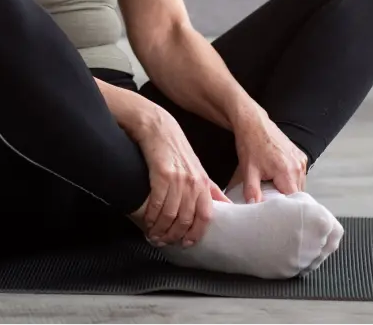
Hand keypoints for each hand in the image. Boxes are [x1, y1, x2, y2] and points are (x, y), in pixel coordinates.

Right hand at [130, 104, 231, 246]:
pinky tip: (147, 221)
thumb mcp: (198, 170)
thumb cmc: (177, 150)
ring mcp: (178, 179)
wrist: (159, 128)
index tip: (186, 243)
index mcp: (203, 183)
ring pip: (171, 215)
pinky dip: (152, 216)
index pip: (205, 216)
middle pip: (186, 219)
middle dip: (174, 235)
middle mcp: (193, 183)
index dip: (196, 233)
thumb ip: (210, 190)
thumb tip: (225, 205)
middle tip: (164, 241)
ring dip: (160, 229)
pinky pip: (157, 203)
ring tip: (153, 235)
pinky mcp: (161, 174)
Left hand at [226, 108, 307, 202]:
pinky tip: (278, 179)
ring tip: (274, 189)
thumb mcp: (248, 170)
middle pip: (297, 194)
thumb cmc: (250, 144)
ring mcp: (301, 160)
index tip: (277, 214)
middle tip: (272, 202)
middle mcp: (298, 166)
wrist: (253, 123)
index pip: (294, 200)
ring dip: (288, 189)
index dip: (286, 209)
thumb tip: (254, 208)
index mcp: (287, 171)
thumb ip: (252, 192)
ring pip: (299, 185)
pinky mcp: (300, 156)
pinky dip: (291, 180)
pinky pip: (299, 175)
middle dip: (286, 200)